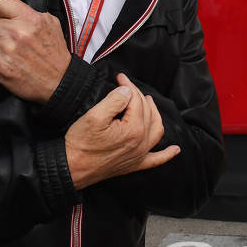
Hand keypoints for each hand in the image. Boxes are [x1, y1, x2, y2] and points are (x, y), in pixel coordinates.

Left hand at [0, 0, 70, 102]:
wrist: (59, 81)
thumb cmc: (55, 55)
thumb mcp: (52, 25)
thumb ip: (33, 14)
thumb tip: (16, 12)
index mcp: (31, 20)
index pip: (3, 4)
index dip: (3, 12)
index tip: (6, 19)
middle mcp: (18, 33)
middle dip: (2, 33)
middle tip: (14, 41)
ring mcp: (7, 51)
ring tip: (12, 54)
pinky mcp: (0, 67)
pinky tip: (7, 63)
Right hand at [65, 73, 179, 188]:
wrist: (71, 169)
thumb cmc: (80, 143)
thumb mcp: (94, 116)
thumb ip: (114, 100)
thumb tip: (127, 90)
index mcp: (134, 129)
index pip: (136, 100)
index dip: (128, 85)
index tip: (119, 77)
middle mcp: (141, 142)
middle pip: (147, 112)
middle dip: (137, 95)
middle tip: (125, 86)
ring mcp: (139, 155)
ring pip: (157, 130)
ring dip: (154, 114)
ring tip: (147, 102)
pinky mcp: (134, 164)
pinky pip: (156, 159)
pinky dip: (167, 154)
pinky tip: (175, 149)